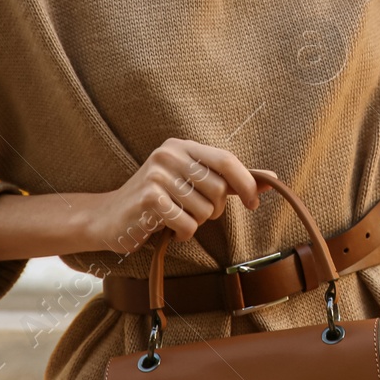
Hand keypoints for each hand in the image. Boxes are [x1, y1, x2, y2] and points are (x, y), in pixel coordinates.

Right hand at [87, 137, 273, 253]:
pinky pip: (187, 225)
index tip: (255, 203)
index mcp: (182, 146)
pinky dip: (182, 234)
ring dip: (195, 223)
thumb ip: (228, 180)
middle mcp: (169, 154)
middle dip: (214, 210)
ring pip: (204, 210)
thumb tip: (271, 179)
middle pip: (218, 189)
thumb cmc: (157, 201)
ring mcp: (157, 176)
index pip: (226, 160)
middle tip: (194, 213)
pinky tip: (166, 229)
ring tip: (175, 218)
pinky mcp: (149, 199)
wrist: (107, 218)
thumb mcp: (190, 182)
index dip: (246, 183)